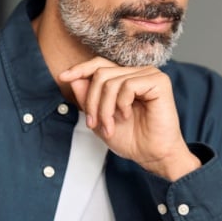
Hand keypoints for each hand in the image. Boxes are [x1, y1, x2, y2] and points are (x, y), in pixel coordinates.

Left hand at [59, 57, 200, 180]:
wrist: (152, 155)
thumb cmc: (131, 139)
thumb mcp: (100, 119)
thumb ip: (88, 99)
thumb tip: (74, 79)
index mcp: (126, 78)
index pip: (99, 64)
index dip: (80, 69)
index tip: (62, 77)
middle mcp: (138, 73)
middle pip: (101, 73)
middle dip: (92, 101)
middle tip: (93, 124)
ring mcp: (149, 75)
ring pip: (111, 81)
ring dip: (105, 108)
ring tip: (110, 126)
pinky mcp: (159, 82)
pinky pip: (127, 85)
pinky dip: (121, 105)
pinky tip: (128, 115)